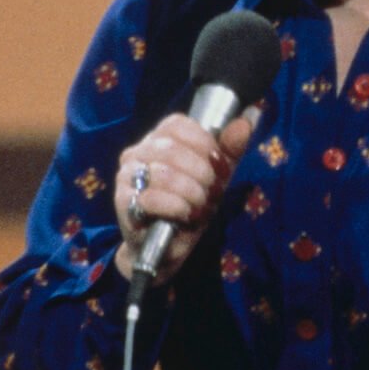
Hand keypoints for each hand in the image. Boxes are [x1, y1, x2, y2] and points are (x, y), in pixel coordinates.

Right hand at [113, 111, 254, 283]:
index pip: (177, 124)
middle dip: (202, 172)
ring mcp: (126, 176)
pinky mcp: (122, 201)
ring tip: (199, 205)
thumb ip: (230, 149)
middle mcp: (137, 152)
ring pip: (164, 174)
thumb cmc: (191, 203)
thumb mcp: (217, 175)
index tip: (217, 163)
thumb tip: (246, 122)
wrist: (169, 247)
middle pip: (171, 149)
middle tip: (211, 190)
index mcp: (158, 138)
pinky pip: (151, 198)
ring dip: (192, 192)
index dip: (203, 142)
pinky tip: (185, 214)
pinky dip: (176, 207)